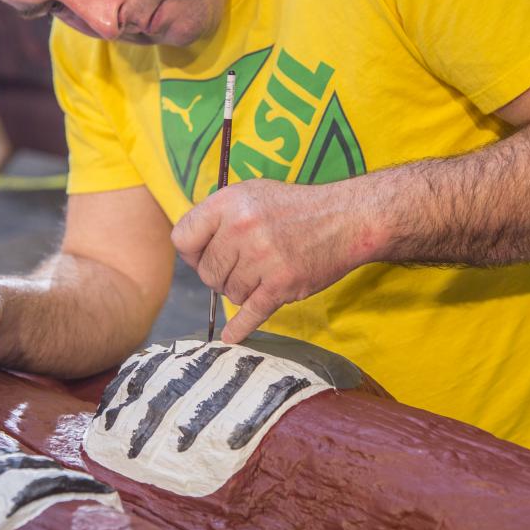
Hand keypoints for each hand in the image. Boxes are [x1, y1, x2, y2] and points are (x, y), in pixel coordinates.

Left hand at [170, 178, 382, 342]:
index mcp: (229, 203)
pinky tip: (231, 336)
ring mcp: (261, 258)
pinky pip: (250, 314)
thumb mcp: (250, 193)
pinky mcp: (281, 284)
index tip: (204, 255)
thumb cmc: (294, 207)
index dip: (192, 251)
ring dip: (243, 289)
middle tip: (243, 265)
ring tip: (264, 272)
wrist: (346, 219)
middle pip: (206, 272)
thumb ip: (218, 216)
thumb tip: (190, 248)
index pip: (183, 239)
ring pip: (229, 293)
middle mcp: (241, 229)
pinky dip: (240, 328)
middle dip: (220, 274)